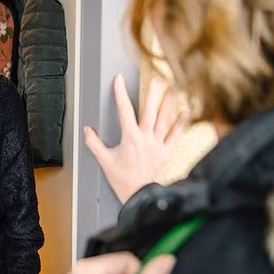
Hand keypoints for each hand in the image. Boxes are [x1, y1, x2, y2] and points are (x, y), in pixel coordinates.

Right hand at [84, 74, 185, 203]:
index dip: (120, 93)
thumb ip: (94, 143)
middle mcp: (145, 137)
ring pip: (165, 120)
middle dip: (152, 93)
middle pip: (150, 110)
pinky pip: (175, 136)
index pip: (124, 110)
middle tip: (155, 78)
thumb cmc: (123, 180)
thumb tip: (87, 130)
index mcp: (130, 137)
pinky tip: (186, 113)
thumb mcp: (104, 160)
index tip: (119, 80)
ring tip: (173, 89)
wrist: (140, 195)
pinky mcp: (165, 152)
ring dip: (169, 103)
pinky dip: (181, 124)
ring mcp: (157, 144)